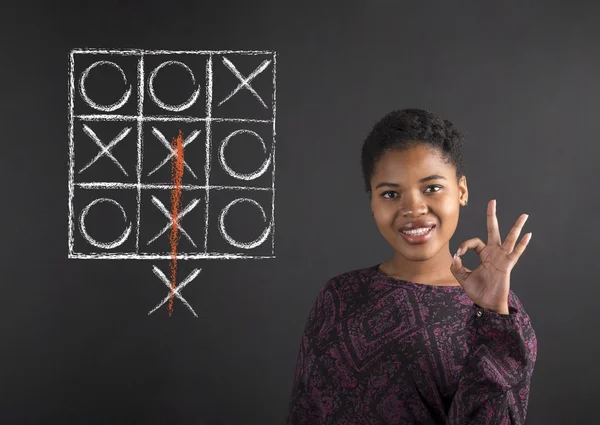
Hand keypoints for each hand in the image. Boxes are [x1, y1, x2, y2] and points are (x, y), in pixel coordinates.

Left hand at [450, 199, 531, 313]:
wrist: (486, 304)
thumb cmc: (477, 291)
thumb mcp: (462, 278)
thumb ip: (457, 267)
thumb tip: (455, 257)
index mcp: (483, 255)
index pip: (473, 242)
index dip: (464, 245)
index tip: (459, 254)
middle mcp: (493, 253)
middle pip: (492, 230)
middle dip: (492, 216)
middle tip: (492, 202)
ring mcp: (501, 258)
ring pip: (509, 238)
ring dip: (516, 227)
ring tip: (524, 215)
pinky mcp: (507, 265)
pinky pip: (516, 253)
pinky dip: (522, 244)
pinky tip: (528, 235)